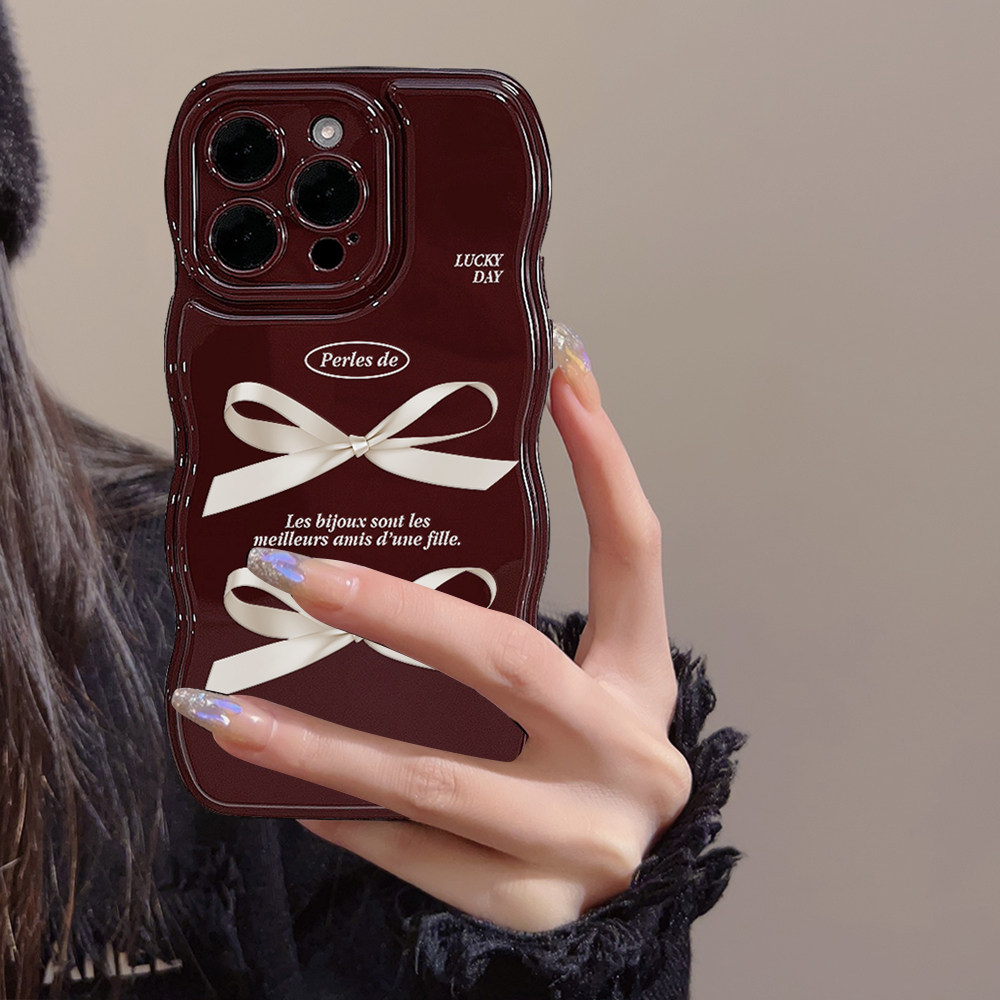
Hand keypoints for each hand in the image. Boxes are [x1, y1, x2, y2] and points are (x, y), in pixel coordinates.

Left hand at [171, 323, 691, 932]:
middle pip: (509, 662)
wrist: (622, 883)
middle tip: (293, 575)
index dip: (604, 462)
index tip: (559, 375)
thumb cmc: (585, 762)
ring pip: (439, 781)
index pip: (634, 554)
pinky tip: (292, 796)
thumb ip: (509, 621)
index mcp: (642, 678)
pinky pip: (421, 856)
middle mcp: (630, 752)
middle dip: (394, 613)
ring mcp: (588, 835)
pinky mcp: (536, 902)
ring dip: (321, 743)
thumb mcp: (581, 681)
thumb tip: (416, 535)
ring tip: (229, 707)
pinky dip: (350, 817)